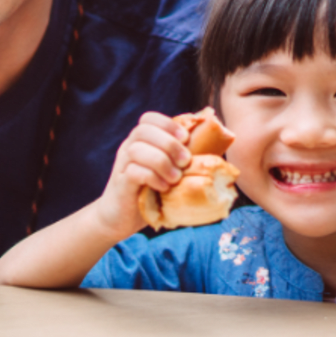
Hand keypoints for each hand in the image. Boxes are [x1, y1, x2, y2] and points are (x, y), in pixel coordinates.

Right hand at [90, 112, 192, 238]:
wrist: (120, 218)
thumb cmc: (150, 192)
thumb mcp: (167, 170)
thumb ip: (182, 155)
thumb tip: (214, 136)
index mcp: (141, 142)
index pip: (148, 119)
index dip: (168, 124)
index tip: (185, 138)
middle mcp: (128, 149)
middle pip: (143, 130)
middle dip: (169, 143)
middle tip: (184, 161)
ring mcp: (122, 165)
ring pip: (137, 150)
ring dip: (161, 162)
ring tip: (175, 178)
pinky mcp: (121, 184)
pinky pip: (133, 171)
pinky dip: (152, 178)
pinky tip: (163, 187)